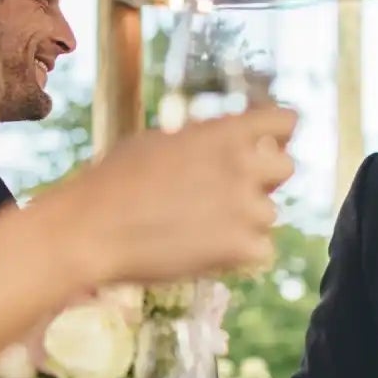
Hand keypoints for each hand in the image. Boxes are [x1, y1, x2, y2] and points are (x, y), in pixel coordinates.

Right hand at [38, 108, 296, 286]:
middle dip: (262, 181)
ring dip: (244, 222)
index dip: (276, 134)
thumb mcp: (157, 142)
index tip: (262, 146)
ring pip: (269, 215)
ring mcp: (244, 208)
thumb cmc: (111, 182)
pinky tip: (205, 252)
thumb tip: (215, 140)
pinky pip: (261, 252)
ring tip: (201, 229)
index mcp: (223, 132)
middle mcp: (242, 165)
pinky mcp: (239, 248)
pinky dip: (239, 257)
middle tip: (227, 194)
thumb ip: (199, 140)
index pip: (286, 120)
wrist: (91, 230)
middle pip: (286, 169)